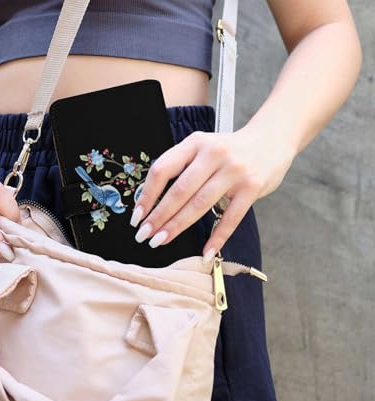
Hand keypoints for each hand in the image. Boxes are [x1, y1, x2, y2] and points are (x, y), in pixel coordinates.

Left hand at [129, 126, 295, 258]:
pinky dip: (217, 238)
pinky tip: (205, 253)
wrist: (271, 139)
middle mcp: (213, 153)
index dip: (147, 195)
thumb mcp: (202, 148)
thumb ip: (181, 168)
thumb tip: (150, 203)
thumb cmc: (227, 150)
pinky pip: (230, 219)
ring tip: (160, 241)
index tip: (137, 217)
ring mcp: (234, 171)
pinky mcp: (252, 187)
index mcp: (195, 142)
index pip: (163, 169)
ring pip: (200, 205)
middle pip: (179, 191)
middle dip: (158, 217)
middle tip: (144, 236)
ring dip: (177, 227)